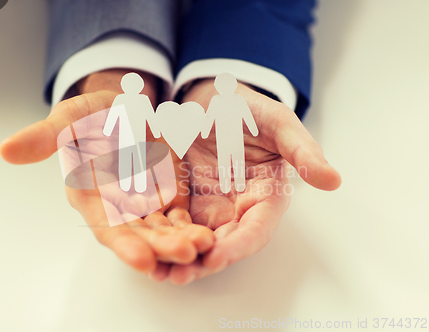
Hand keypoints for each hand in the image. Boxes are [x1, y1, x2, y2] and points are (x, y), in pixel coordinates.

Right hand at [0, 70, 213, 280]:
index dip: (122, 243)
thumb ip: (46, 136)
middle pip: (139, 235)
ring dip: (181, 241)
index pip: (105, 225)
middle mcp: (117, 207)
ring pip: (162, 230)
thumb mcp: (68, 118)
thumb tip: (6, 150)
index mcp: (90, 196)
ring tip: (203, 247)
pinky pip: (180, 217)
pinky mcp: (165, 195)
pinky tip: (209, 235)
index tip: (142, 259)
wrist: (121, 109)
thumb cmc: (90, 115)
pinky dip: (191, 227)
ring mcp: (144, 204)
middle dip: (160, 247)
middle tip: (184, 255)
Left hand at [167, 79, 340, 283]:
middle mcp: (237, 208)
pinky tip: (142, 246)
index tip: (217, 256)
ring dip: (177, 257)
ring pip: (194, 239)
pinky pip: (171, 223)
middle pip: (222, 243)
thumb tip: (333, 180)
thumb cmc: (248, 108)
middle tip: (178, 274)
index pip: (256, 229)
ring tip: (156, 271)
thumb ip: (301, 150)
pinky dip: (159, 236)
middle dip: (202, 262)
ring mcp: (208, 206)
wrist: (210, 98)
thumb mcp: (277, 122)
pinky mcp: (182, 200)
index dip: (238, 245)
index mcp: (265, 195)